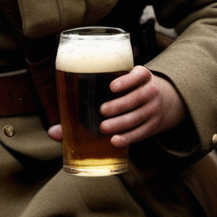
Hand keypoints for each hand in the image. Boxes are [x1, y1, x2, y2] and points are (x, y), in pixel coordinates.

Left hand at [47, 66, 185, 145]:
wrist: (163, 102)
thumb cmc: (126, 95)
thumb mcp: (117, 90)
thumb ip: (92, 99)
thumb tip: (53, 131)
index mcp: (141, 76)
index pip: (139, 74)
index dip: (127, 80)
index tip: (111, 87)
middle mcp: (151, 91)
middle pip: (137, 98)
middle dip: (119, 105)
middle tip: (102, 111)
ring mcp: (154, 108)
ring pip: (139, 116)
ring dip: (121, 123)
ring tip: (104, 128)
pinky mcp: (153, 125)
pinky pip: (142, 132)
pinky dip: (129, 137)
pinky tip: (115, 141)